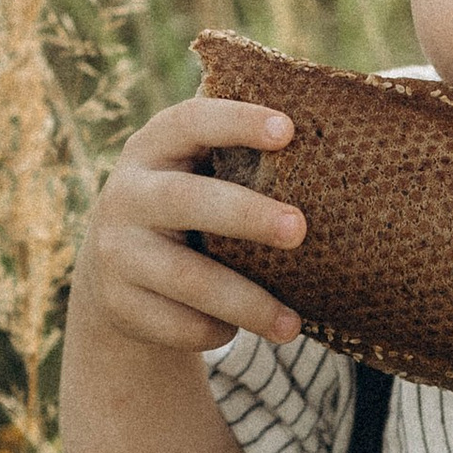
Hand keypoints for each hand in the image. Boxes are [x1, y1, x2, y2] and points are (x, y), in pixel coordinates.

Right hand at [77, 94, 307, 354]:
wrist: (113, 274)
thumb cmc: (188, 210)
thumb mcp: (197, 175)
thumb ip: (240, 159)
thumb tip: (339, 151)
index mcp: (154, 148)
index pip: (191, 122)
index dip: (237, 121)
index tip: (289, 130)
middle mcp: (127, 195)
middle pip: (185, 200)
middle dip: (246, 214)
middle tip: (299, 229)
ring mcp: (117, 252)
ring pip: (187, 278)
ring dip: (246, 302)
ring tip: (293, 325)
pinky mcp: (120, 304)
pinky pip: (178, 323)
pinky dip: (216, 331)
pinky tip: (240, 331)